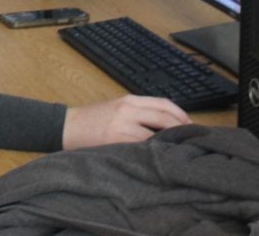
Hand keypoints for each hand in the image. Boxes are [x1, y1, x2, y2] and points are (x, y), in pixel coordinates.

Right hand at [61, 95, 190, 150]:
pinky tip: (159, 157)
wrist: (66, 126)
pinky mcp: (115, 140)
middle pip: (164, 117)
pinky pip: (141, 146)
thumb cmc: (93, 120)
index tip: (191, 125)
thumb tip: (166, 124)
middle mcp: (128, 109)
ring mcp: (122, 125)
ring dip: (169, 142)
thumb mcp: (117, 108)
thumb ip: (139, 113)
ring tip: (178, 150)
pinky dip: (153, 151)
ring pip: (155, 133)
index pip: (164, 104)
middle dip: (181, 129)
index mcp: (130, 100)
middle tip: (192, 140)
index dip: (181, 115)